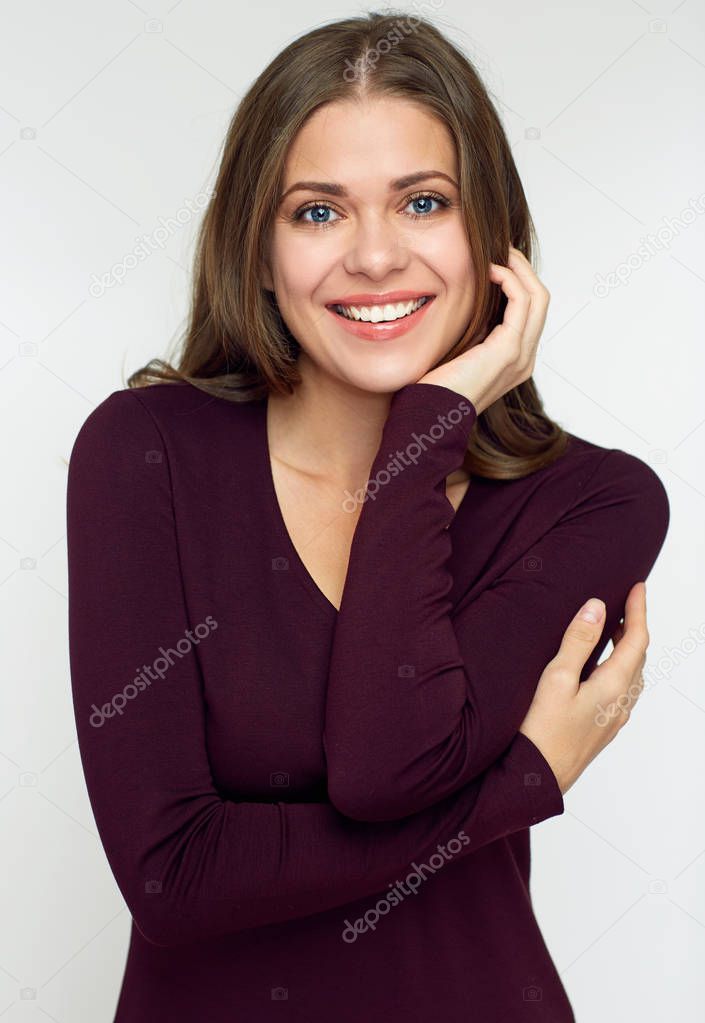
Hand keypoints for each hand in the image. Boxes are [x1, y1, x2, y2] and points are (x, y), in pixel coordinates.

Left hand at [417, 246, 549, 415]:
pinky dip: (509, 279)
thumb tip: (468, 297)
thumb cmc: (435, 388)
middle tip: (501, 247)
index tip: (496, 259)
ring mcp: (521, 356)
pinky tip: (489, 270)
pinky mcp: (508, 351)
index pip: (531, 310)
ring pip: (538, 296)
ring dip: (519, 267)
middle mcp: (525, 359)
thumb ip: (472, 329)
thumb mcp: (459, 350)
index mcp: (515, 360)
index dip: (518, 280)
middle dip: (523, 268)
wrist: (430, 417)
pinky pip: (522, 301)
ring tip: (497, 252)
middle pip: (541, 298)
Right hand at [518, 582, 648, 795]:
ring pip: (631, 676)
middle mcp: (620, 703)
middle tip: (625, 603)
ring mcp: (612, 719)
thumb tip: (596, 608)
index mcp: (614, 687)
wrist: (535, 780)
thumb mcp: (556, 679)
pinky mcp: (601, 729)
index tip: (638, 587)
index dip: (639, 610)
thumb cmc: (541, 733)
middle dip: (634, 628)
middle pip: (638, 657)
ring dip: (626, 650)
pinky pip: (620, 691)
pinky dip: (618, 669)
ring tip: (612, 631)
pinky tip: (598, 670)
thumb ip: (577, 642)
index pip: (636, 639)